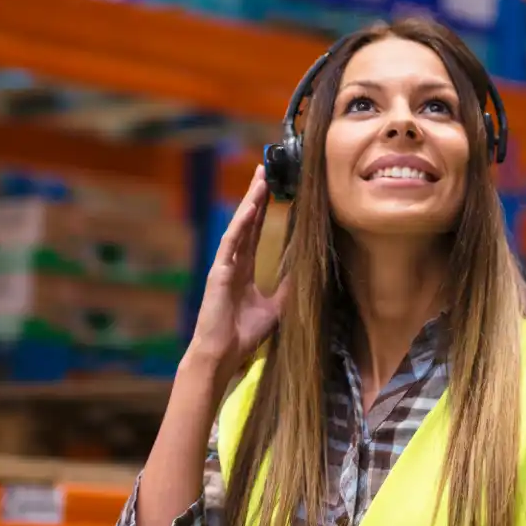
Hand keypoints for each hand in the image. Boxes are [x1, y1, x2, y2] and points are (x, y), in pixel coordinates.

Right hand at [185, 166, 291, 379]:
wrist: (222, 354)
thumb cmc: (242, 335)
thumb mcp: (275, 309)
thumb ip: (287, 290)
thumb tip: (306, 275)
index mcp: (243, 270)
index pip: (253, 232)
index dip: (262, 211)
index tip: (271, 189)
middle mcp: (233, 263)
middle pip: (245, 222)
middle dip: (255, 197)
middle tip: (264, 171)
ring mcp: (224, 265)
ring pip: (238, 227)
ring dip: (249, 203)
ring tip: (259, 180)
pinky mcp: (219, 272)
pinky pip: (231, 243)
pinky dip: (240, 225)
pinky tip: (250, 208)